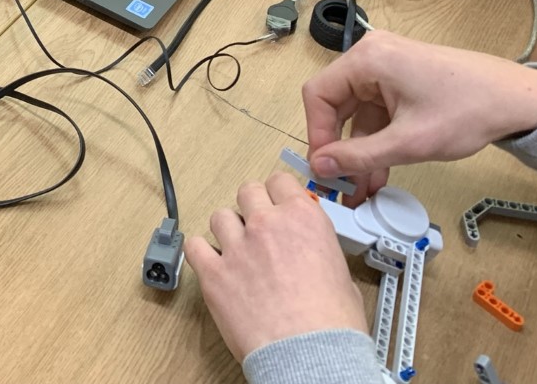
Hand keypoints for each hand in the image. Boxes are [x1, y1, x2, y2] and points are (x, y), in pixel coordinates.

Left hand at [186, 173, 366, 362]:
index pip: (280, 181)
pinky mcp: (213, 273)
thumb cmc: (332, 326)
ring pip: (220, 217)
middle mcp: (266, 224)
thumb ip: (318, 251)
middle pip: (247, 192)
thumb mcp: (341, 274)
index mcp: (303, 219)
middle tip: (257, 225)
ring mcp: (237, 247)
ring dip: (227, 230)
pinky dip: (201, 253)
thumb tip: (312, 255)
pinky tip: (211, 263)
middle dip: (252, 206)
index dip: (277, 192)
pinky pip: (195, 247)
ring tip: (235, 249)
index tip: (276, 202)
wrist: (310, 355)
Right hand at [303, 30, 536, 202]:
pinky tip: (379, 171)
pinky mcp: (402, 79)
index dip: (317, 134)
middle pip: (336, 104)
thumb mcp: (409, 142)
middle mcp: (372, 56)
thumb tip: (319, 166)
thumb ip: (359, 156)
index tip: (325, 168)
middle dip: (339, 147)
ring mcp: (388, 66)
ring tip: (362, 188)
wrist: (520, 100)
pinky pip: (377, 111)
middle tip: (340, 183)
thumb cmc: (468, 112)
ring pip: (358, 113)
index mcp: (368, 59)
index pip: (319, 95)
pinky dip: (377, 140)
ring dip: (360, 149)